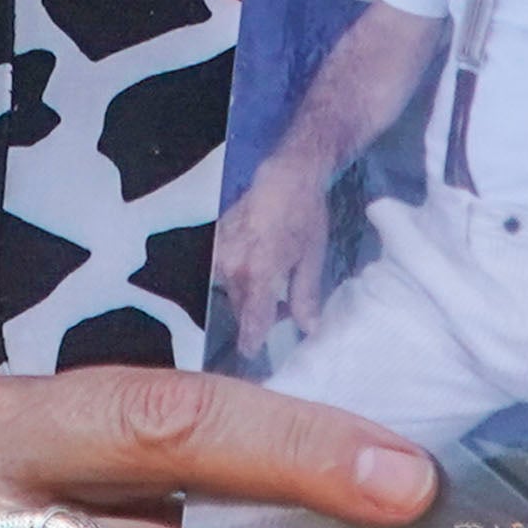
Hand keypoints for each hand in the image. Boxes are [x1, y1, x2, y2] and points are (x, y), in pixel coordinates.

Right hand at [213, 159, 334, 354]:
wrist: (285, 176)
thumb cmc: (304, 215)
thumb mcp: (312, 259)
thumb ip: (305, 298)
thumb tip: (307, 329)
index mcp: (258, 273)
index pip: (250, 322)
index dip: (252, 341)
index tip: (253, 352)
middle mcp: (232, 266)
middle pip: (239, 308)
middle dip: (258, 313)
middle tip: (282, 305)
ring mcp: (220, 252)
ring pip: (230, 290)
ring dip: (248, 293)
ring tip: (273, 279)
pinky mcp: (215, 240)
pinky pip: (223, 271)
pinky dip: (239, 275)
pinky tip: (258, 262)